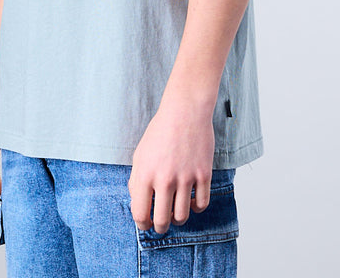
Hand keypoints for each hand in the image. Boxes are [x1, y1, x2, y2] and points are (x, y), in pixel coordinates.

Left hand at [128, 96, 214, 233]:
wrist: (185, 111)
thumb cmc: (160, 131)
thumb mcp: (140, 154)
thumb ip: (136, 180)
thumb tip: (138, 203)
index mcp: (145, 174)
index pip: (140, 214)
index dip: (143, 225)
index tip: (146, 224)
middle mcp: (165, 179)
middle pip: (162, 221)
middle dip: (160, 227)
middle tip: (162, 224)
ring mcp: (186, 178)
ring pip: (182, 216)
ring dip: (178, 219)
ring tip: (175, 212)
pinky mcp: (204, 174)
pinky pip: (201, 205)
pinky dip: (196, 208)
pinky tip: (192, 201)